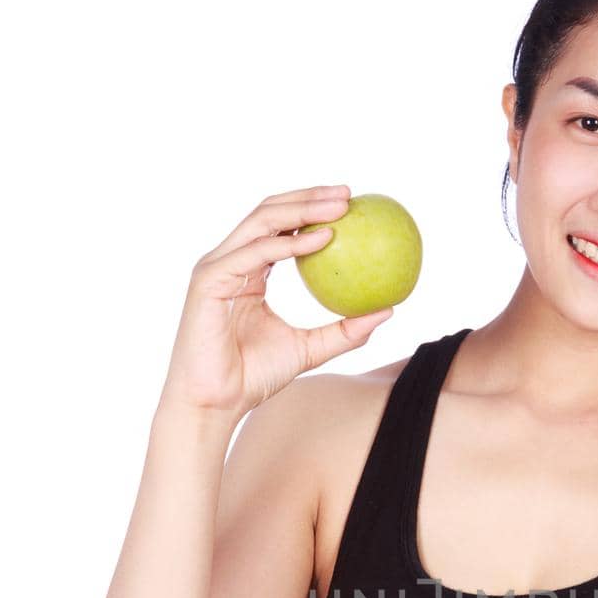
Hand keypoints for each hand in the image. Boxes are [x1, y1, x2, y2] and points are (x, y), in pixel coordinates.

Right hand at [160, 184, 395, 419]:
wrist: (215, 403)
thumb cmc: (254, 378)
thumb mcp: (310, 350)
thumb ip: (345, 329)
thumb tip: (388, 309)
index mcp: (248, 271)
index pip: (279, 226)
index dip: (311, 209)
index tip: (350, 204)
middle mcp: (230, 261)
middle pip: (270, 212)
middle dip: (309, 196)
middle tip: (348, 194)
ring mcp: (217, 267)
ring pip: (262, 221)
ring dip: (303, 209)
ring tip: (341, 207)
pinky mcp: (209, 280)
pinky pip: (256, 252)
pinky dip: (289, 243)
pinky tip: (323, 239)